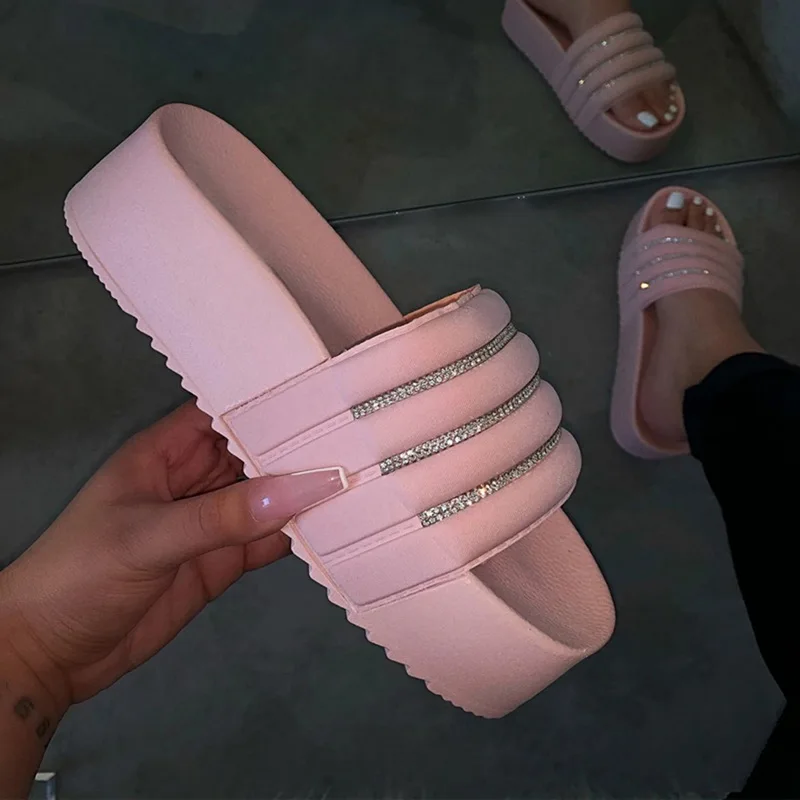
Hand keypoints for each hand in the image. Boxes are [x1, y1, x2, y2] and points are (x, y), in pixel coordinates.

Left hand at [0, 401, 343, 707]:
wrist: (51, 654)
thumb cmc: (78, 575)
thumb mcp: (149, 537)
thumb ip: (223, 516)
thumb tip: (298, 490)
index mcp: (164, 454)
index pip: (223, 415)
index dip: (267, 405)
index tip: (320, 399)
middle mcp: (192, 482)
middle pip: (252, 456)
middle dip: (295, 450)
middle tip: (353, 442)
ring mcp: (208, 524)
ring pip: (264, 500)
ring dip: (300, 495)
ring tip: (355, 480)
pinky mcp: (219, 564)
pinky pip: (264, 542)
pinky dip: (294, 537)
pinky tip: (329, 528)